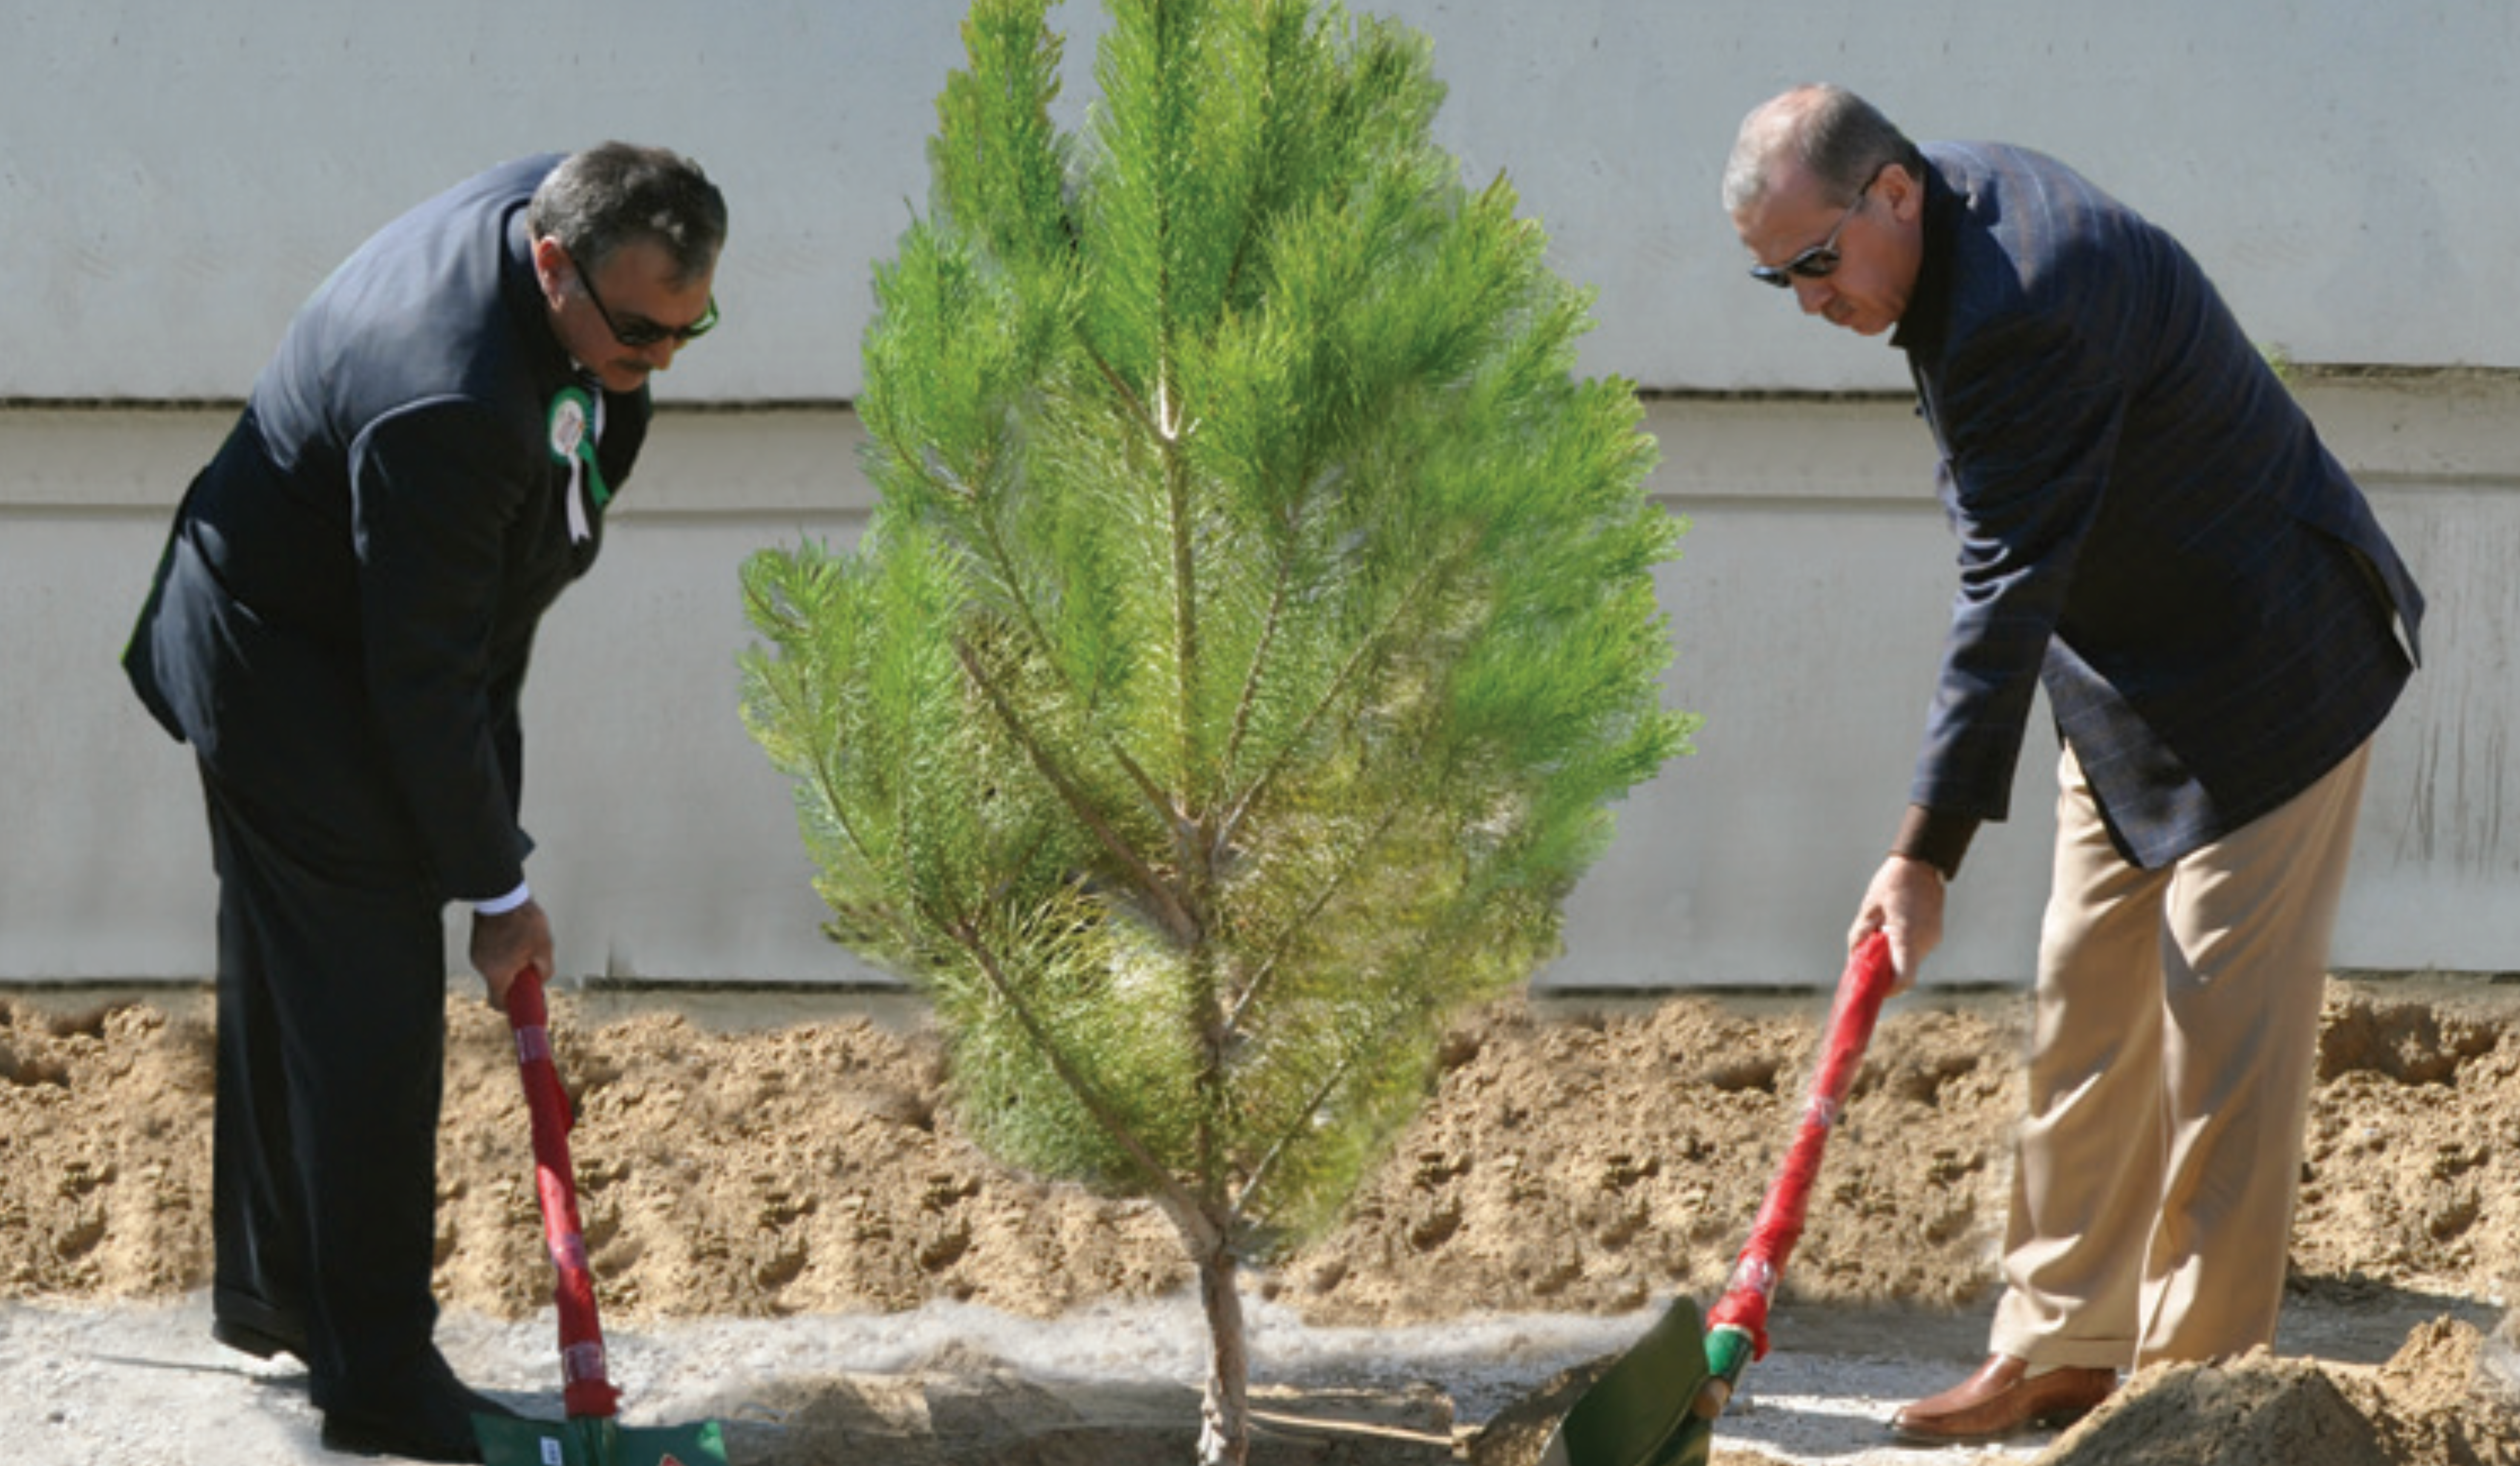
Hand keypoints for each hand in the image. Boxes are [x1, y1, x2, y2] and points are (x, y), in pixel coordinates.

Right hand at [469, 897, 553, 1011]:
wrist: (503, 894)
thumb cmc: (523, 919)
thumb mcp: (544, 947)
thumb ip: (545, 970)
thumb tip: (542, 979)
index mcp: (497, 973)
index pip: (498, 1003)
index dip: (511, 1008)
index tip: (523, 1005)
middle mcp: (482, 966)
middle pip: (500, 984)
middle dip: (516, 980)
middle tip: (532, 968)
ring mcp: (477, 953)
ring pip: (497, 968)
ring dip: (511, 964)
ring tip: (525, 945)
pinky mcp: (477, 941)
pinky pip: (492, 955)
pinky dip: (504, 953)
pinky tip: (516, 936)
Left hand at [1848, 855, 1944, 994]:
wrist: (1922, 863)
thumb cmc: (1892, 883)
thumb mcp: (1868, 909)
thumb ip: (1859, 937)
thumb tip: (1853, 962)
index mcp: (1907, 935)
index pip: (1903, 979)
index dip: (1888, 989)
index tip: (1874, 988)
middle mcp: (1924, 942)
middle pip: (1903, 972)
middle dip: (1884, 970)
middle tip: (1867, 955)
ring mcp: (1932, 939)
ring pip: (1908, 962)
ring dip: (1892, 957)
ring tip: (1880, 933)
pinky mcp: (1935, 936)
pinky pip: (1915, 951)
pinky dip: (1901, 949)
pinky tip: (1893, 929)